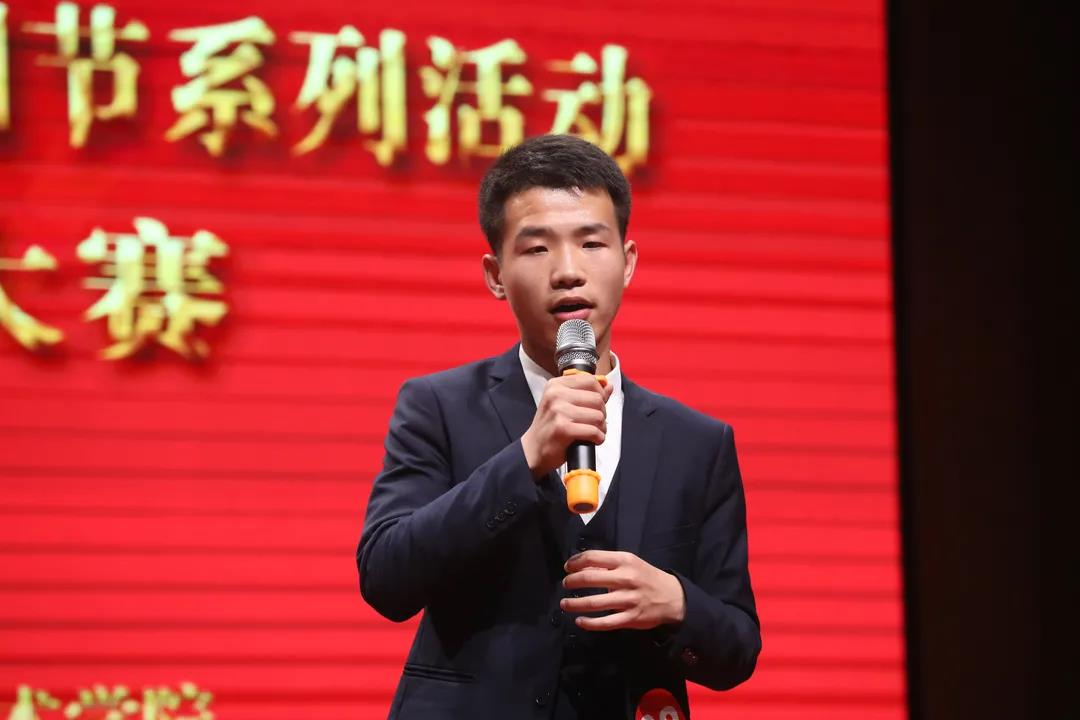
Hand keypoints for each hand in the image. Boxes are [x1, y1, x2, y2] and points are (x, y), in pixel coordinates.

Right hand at [521, 373, 612, 476]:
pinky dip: (598, 438)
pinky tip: (592, 440)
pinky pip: (593, 431)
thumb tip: (607, 385)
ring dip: (601, 427)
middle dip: (602, 413)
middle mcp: (556, 394)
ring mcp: (558, 411)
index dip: (600, 394)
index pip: (590, 380)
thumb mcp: (564, 404)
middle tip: (595, 423)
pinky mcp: (563, 428)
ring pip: (598, 415)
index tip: (597, 405)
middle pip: (597, 398)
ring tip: (593, 432)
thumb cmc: (550, 427)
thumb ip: (587, 393)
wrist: (533, 449)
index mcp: (556, 385)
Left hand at [560, 550, 685, 630]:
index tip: (567, 568)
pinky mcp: (631, 618)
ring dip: (575, 603)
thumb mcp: (630, 563)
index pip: (592, 557)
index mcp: (625, 561)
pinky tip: (580, 621)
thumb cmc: (646, 577)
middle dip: (572, 582)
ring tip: (564, 604)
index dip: (575, 562)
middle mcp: (626, 579)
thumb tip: (581, 567)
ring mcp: (628, 600)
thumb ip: (608, 564)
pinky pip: (605, 622)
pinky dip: (589, 623)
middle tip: (565, 584)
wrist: (673, 597)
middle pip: (590, 579)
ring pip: (594, 603)